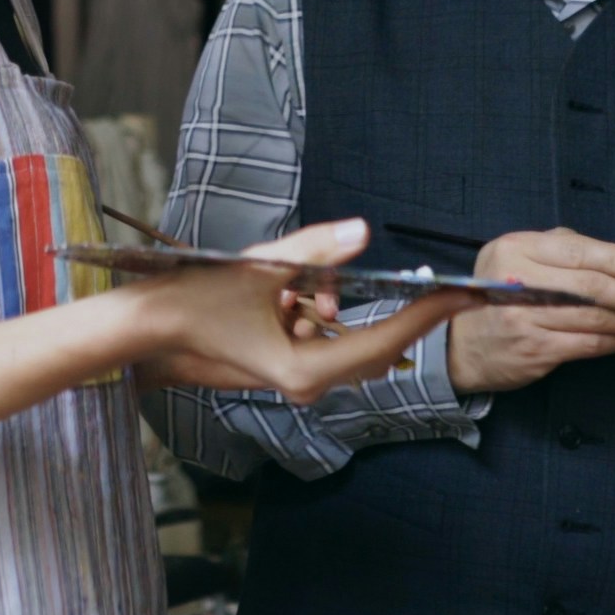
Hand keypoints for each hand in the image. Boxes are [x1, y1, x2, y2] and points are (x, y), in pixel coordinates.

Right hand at [131, 219, 468, 403]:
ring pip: (356, 344)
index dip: (426, 315)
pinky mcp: (291, 364)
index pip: (383, 341)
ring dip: (361, 309)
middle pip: (379, 348)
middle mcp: (308, 383)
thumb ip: (314, 250)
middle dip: (414, 315)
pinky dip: (331, 312)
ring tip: (354, 284)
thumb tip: (362, 231)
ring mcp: (300, 377)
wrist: (152, 324)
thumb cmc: (197, 297)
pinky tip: (304, 290)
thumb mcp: (259, 265)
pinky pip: (331, 339)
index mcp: (305, 371)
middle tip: (457, 290)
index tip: (462, 295)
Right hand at [446, 229, 614, 393]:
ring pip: (594, 318)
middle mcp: (517, 280)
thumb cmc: (498, 295)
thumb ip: (559, 247)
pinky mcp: (533, 349)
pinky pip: (586, 344)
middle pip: (591, 287)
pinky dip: (611, 342)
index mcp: (516, 249)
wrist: (460, 345)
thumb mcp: (516, 256)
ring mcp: (524, 318)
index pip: (578, 252)